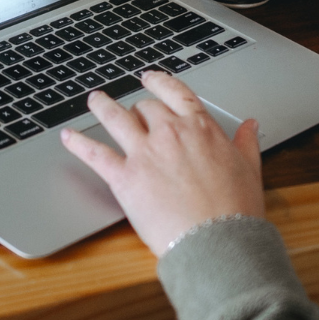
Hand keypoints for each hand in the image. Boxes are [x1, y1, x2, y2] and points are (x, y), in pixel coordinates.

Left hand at [60, 70, 263, 256]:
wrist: (219, 241)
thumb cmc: (237, 211)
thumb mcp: (250, 170)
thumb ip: (246, 143)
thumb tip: (251, 125)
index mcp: (201, 128)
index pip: (175, 93)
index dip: (159, 82)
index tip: (150, 78)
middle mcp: (170, 133)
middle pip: (145, 108)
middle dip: (137, 109)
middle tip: (131, 112)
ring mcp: (145, 153)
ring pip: (116, 118)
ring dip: (102, 106)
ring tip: (94, 100)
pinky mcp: (125, 177)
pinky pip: (95, 153)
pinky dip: (78, 143)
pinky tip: (67, 136)